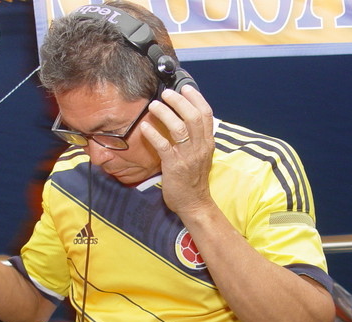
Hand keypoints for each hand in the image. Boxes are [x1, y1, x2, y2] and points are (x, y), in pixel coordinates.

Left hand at [141, 85, 214, 216]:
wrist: (194, 204)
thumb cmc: (194, 180)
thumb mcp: (201, 156)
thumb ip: (196, 139)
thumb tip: (186, 121)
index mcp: (207, 143)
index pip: (206, 114)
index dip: (196, 98)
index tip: (185, 88)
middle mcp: (200, 147)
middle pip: (193, 116)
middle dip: (179, 101)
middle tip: (166, 93)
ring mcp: (187, 156)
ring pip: (180, 127)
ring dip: (165, 113)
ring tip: (154, 105)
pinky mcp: (174, 166)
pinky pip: (163, 146)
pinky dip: (153, 134)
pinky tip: (144, 127)